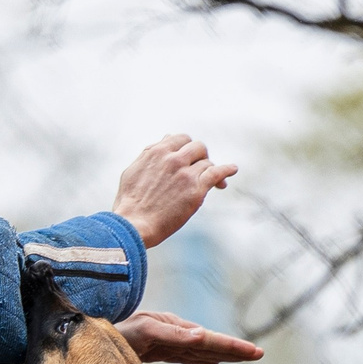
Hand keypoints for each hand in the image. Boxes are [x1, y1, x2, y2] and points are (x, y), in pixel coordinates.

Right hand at [113, 134, 236, 247]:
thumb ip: (150, 153)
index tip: (189, 157)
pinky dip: (227, 170)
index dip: (187, 148)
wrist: (134, 225)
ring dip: (209, 170)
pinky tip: (232, 169)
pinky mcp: (196, 190)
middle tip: (201, 169)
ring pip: (206, 162)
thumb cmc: (129, 203)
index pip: (180, 139)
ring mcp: (185, 174)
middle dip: (200, 157)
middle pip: (197, 147)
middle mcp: (173, 159)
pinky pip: (216, 173)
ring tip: (215, 181)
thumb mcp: (133, 170)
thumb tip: (166, 138)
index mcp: (156, 152)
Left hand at [117, 311, 261, 363]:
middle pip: (209, 343)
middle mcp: (172, 334)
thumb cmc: (115, 333)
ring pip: (200, 349)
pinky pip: (186, 355)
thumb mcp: (142, 331)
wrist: (89, 336)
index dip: (232, 347)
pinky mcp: (157, 351)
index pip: (208, 340)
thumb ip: (171, 334)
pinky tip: (211, 361)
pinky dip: (202, 358)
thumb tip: (201, 336)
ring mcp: (165, 342)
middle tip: (259, 354)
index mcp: (173, 329)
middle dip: (233, 349)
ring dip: (222, 353)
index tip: (255, 353)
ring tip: (243, 356)